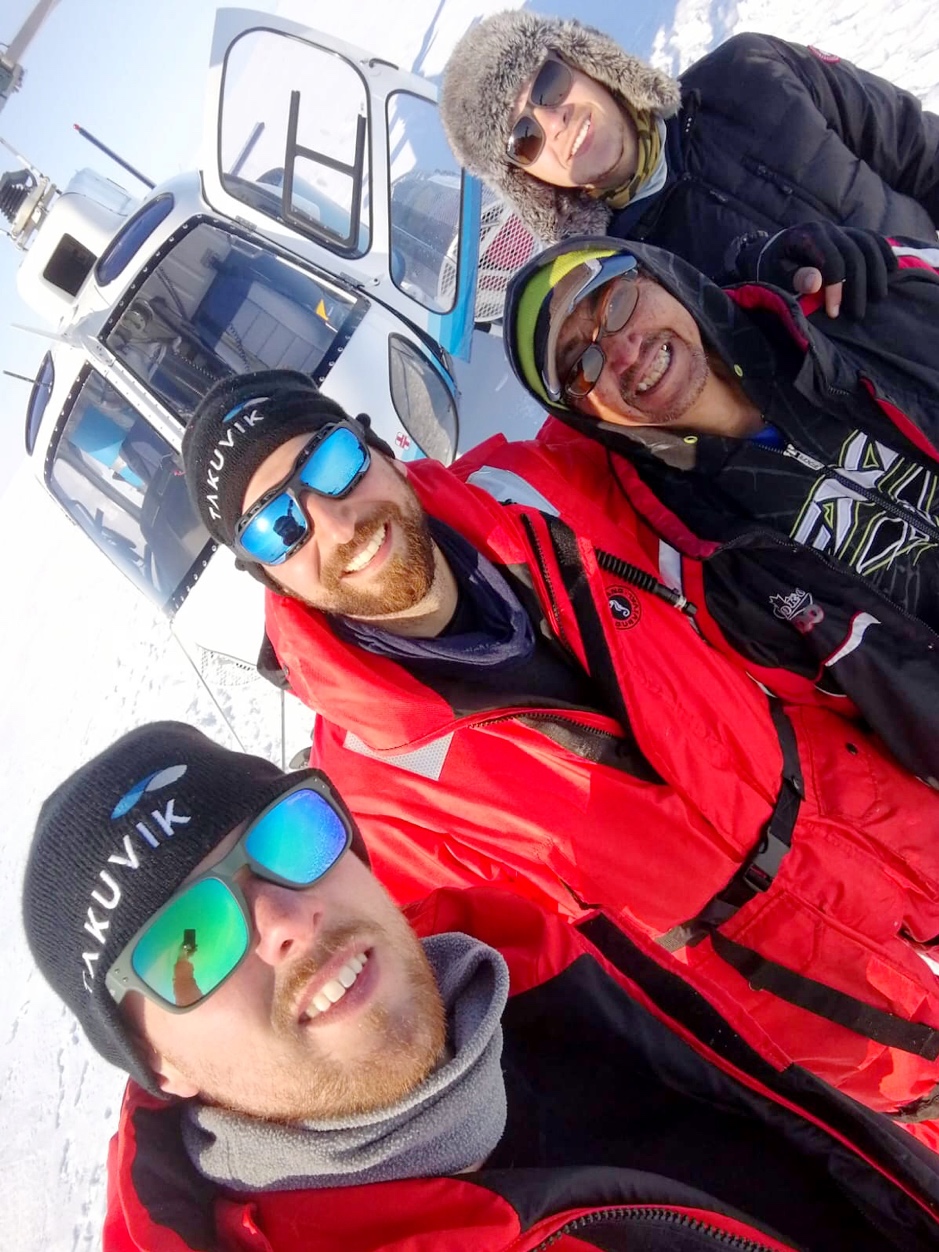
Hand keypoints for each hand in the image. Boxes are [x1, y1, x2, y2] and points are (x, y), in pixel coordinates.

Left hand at [737, 223, 896, 318]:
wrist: (770, 251)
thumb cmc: (770, 268)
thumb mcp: (774, 276)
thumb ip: (794, 279)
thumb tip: (816, 283)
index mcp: (805, 236)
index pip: (831, 261)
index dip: (836, 289)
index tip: (835, 313)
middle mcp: (826, 228)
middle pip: (853, 254)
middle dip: (857, 286)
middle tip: (858, 315)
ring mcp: (839, 229)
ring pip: (868, 244)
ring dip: (876, 272)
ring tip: (878, 297)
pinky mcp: (849, 233)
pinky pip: (873, 239)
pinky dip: (884, 254)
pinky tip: (891, 271)